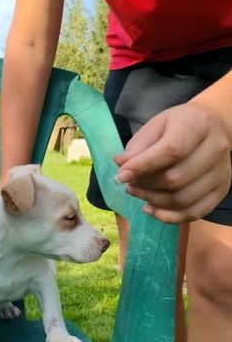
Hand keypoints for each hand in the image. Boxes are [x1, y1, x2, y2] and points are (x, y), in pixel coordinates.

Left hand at [114, 104, 231, 222]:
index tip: (121, 176)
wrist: (209, 128)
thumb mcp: (155, 127)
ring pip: (182, 199)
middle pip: (176, 179)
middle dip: (145, 186)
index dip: (143, 166)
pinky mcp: (220, 191)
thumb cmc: (177, 127)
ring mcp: (221, 172)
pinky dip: (167, 216)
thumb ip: (138, 147)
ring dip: (152, 200)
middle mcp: (216, 149)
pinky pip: (193, 213)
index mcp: (198, 125)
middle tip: (128, 184)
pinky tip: (150, 208)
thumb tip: (121, 165)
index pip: (172, 151)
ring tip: (136, 192)